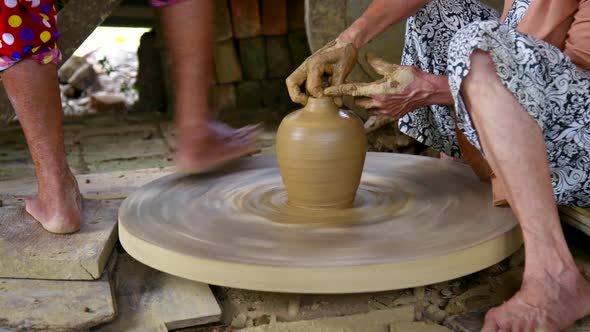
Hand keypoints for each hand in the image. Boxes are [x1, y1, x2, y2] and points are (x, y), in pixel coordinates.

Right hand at [286, 39, 356, 104]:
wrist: (344, 43)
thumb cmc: (344, 54)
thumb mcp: (343, 70)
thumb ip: (338, 87)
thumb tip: (337, 104)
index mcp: (315, 64)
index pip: (311, 86)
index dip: (318, 96)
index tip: (328, 99)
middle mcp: (306, 66)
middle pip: (291, 83)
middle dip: (297, 96)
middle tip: (309, 102)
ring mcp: (305, 68)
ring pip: (294, 83)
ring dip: (301, 94)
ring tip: (314, 99)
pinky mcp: (308, 70)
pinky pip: (301, 82)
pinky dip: (306, 90)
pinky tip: (319, 93)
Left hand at [324, 53, 451, 118]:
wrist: (428, 92)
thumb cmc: (412, 78)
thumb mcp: (394, 68)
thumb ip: (378, 63)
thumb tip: (368, 55)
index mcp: (376, 91)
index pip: (351, 91)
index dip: (338, 91)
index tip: (326, 91)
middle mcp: (378, 104)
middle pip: (357, 102)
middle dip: (355, 96)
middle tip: (357, 87)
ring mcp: (384, 112)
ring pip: (366, 109)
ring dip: (364, 103)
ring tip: (370, 94)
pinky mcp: (391, 116)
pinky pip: (376, 114)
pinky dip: (374, 108)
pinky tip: (379, 103)